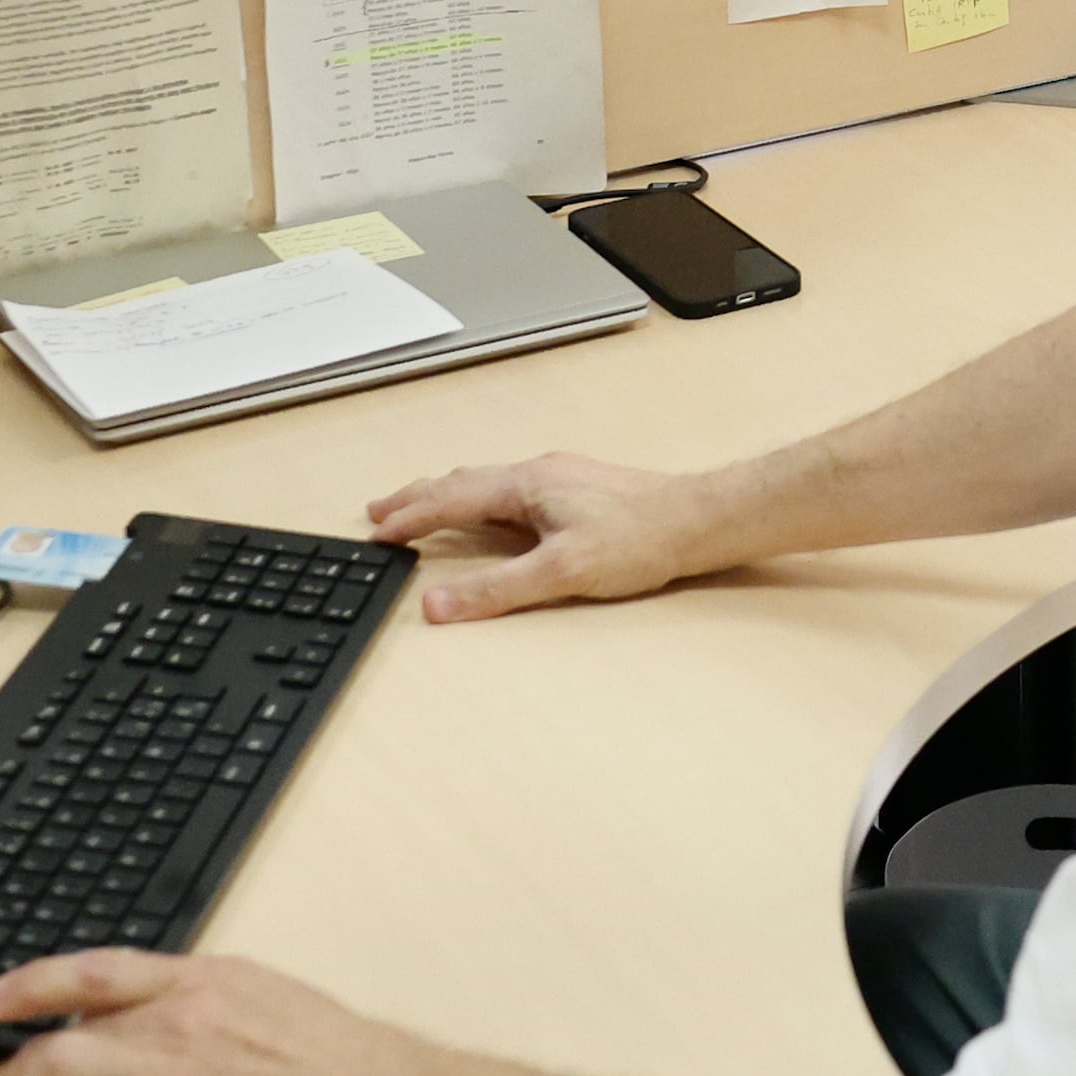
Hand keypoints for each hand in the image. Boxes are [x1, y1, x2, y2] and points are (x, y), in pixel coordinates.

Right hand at [368, 449, 717, 624]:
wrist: (700, 520)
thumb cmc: (641, 539)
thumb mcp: (561, 572)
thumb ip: (497, 589)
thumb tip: (437, 603)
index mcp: (527, 485)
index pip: (451, 498)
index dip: (410, 517)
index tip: (375, 532)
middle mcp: (539, 473)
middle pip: (462, 481)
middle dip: (418, 498)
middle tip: (380, 511)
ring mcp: (559, 479)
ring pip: (487, 483)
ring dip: (448, 496)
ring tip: (422, 510)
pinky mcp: (577, 490)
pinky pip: (512, 490)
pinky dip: (481, 500)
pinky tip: (490, 514)